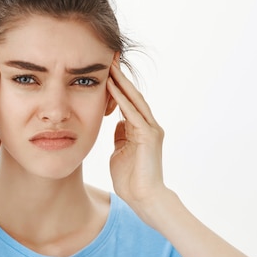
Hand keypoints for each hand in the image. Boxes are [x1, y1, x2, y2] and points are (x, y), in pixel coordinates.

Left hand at [106, 64, 172, 218]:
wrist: (144, 198)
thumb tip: (116, 124)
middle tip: (109, 58)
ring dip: (121, 83)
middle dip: (120, 77)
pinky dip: (122, 99)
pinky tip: (112, 86)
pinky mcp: (148, 136)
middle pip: (133, 95)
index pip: (127, 101)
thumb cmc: (130, 179)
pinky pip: (133, 113)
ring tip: (109, 66)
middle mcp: (149, 125)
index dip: (117, 86)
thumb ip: (120, 136)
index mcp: (140, 129)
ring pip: (134, 100)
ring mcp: (151, 129)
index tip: (105, 70)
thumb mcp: (120, 151)